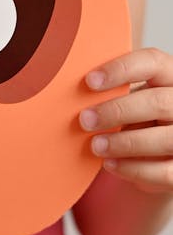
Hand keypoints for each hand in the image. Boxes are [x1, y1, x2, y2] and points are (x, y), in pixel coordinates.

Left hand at [79, 47, 172, 193]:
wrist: (154, 155)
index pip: (152, 62)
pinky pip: (164, 171)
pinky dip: (133, 169)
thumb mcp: (128, 99)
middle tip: (85, 120)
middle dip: (117, 111)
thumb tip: (71, 93)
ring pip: (165, 139)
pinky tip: (110, 164)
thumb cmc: (136, 118)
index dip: (121, 70)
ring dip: (124, 143)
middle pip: (157, 102)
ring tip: (95, 146)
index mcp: (170, 76)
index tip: (89, 81)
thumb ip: (111, 92)